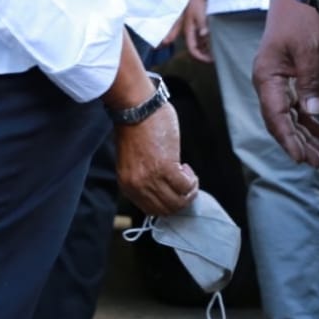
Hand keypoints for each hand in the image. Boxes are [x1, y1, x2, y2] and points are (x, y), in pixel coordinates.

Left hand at [114, 102, 198, 216]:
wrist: (135, 109)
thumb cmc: (134, 127)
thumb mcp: (133, 161)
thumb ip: (144, 176)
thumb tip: (161, 185)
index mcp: (127, 184)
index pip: (151, 209)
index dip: (168, 202)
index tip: (174, 191)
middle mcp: (137, 186)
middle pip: (167, 209)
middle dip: (182, 200)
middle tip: (186, 184)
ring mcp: (151, 179)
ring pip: (178, 201)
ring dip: (189, 191)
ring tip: (188, 175)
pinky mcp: (165, 168)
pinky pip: (185, 186)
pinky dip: (191, 180)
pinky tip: (186, 167)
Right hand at [178, 0, 211, 62]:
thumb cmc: (197, 3)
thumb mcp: (200, 14)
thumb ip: (202, 25)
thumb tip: (204, 35)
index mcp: (189, 31)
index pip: (192, 49)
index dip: (200, 56)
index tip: (210, 60)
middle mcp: (190, 32)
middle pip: (196, 48)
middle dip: (205, 54)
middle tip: (215, 58)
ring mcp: (194, 29)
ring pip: (200, 43)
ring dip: (207, 48)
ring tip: (218, 50)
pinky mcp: (198, 24)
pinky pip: (202, 37)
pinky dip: (209, 40)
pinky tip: (217, 40)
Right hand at [252, 1, 318, 167]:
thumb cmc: (302, 17)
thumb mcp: (310, 49)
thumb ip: (310, 82)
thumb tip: (313, 112)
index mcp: (266, 77)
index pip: (275, 117)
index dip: (289, 139)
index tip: (303, 158)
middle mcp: (267, 82)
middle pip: (279, 121)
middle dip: (298, 143)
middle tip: (318, 163)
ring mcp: (276, 79)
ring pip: (287, 115)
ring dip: (304, 134)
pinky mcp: (288, 74)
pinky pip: (294, 104)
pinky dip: (306, 119)